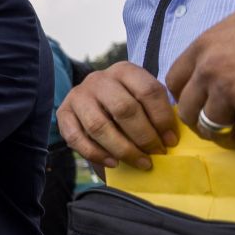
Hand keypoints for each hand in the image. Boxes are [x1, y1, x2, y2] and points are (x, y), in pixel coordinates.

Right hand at [56, 61, 176, 169]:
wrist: (95, 102)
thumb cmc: (128, 105)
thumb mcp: (143, 100)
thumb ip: (155, 113)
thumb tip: (170, 140)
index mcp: (124, 71)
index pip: (148, 90)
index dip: (162, 118)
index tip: (171, 141)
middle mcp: (99, 79)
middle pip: (124, 109)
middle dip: (144, 136)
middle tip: (157, 153)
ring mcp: (78, 95)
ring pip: (99, 126)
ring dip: (123, 149)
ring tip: (141, 162)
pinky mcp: (63, 113)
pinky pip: (76, 138)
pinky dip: (96, 154)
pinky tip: (114, 163)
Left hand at [166, 1, 234, 153]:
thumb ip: (222, 43)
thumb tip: (216, 57)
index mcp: (203, 48)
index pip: (174, 82)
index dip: (184, 97)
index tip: (196, 104)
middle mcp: (210, 72)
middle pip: (188, 111)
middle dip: (200, 123)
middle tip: (216, 128)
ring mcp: (231, 93)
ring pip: (213, 129)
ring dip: (227, 137)